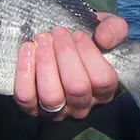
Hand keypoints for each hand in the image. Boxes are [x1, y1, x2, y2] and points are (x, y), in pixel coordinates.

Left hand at [14, 12, 128, 119]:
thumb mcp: (104, 29)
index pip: (102, 80)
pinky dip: (25, 71)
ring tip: (42, 39)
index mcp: (103, 92)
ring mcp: (56, 110)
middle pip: (76, 86)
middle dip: (65, 53)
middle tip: (57, 32)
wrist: (53, 46)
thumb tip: (104, 39)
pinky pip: (26, 95)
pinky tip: (27, 48)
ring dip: (45, 62)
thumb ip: (114, 29)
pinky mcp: (31, 108)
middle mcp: (81, 106)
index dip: (89, 54)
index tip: (77, 34)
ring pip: (51, 95)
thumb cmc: (81, 41)